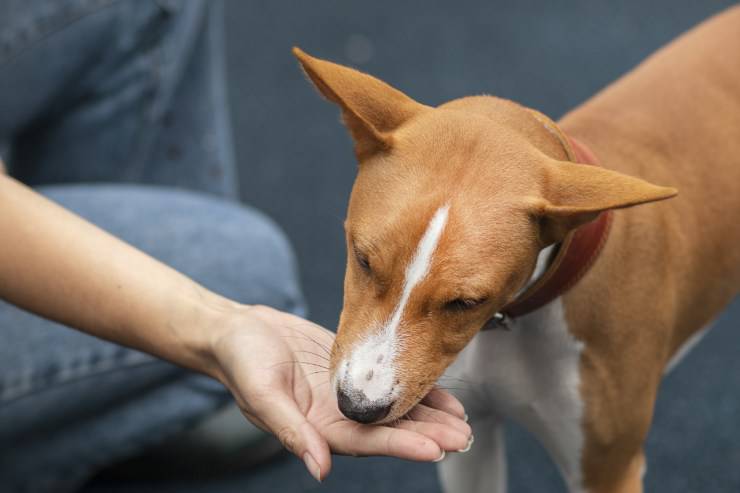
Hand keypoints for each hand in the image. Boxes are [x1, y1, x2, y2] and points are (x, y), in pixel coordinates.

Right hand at [209, 305, 471, 481]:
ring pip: (394, 408)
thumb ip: (292, 432)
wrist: (237, 331)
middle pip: (390, 429)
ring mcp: (346, 393)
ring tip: (462, 419)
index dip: (403, 445)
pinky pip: (387, 380)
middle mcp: (337, 415)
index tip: (437, 447)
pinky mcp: (350, 368)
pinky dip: (413, 386)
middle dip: (427, 434)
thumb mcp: (262, 395)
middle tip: (463, 435)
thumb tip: (319, 471)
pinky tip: (439, 390)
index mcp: (318, 428)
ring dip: (428, 415)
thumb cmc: (242, 361)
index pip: (368, 441)